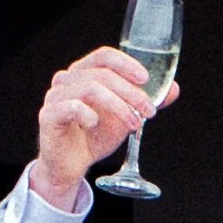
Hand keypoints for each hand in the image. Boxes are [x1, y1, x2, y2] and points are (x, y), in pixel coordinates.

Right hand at [31, 47, 173, 203]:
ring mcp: (55, 97)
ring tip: (133, 123)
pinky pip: (72, 107)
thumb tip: (174, 89)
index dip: (126, 64)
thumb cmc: (94, 137)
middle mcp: (66, 80)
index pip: (105, 56)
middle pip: (102, 74)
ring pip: (90, 88)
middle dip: (131, 93)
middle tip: (148, 111)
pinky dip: (90, 115)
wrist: (72, 166)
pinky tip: (96, 125)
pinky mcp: (48, 116)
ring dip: (118, 105)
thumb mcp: (125, 117)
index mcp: (84, 73)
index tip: (145, 79)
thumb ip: (145, 102)